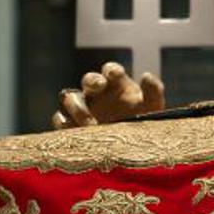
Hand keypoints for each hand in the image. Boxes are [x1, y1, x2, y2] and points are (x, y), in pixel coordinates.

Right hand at [51, 62, 165, 128]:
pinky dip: (64, 122)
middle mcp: (97, 92)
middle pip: (88, 80)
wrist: (133, 144)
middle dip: (92, 81)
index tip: (114, 74)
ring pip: (70, 97)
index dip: (111, 70)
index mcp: (117, 84)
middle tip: (98, 86)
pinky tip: (73, 130)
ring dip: (77, 106)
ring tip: (91, 122)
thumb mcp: (153, 107)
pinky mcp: (71, 122)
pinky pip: (60, 118)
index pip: (112, 70)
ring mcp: (82, 106)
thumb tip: (146, 76)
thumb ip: (153, 91)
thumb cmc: (143, 119)